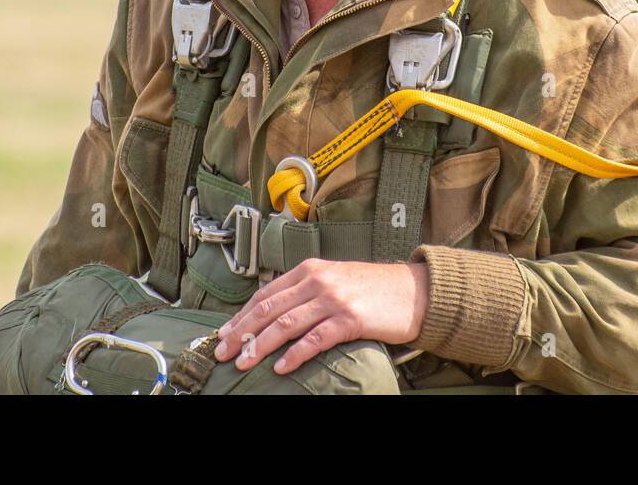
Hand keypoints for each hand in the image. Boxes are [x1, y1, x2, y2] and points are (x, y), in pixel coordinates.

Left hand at [212, 259, 428, 374]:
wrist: (414, 290)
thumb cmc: (374, 289)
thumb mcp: (335, 279)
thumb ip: (306, 291)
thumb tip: (274, 313)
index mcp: (310, 270)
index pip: (265, 294)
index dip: (241, 316)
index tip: (224, 334)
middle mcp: (318, 280)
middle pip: (269, 308)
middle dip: (242, 332)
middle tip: (223, 352)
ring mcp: (334, 299)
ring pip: (286, 323)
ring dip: (261, 345)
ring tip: (244, 363)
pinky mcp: (350, 319)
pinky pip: (315, 339)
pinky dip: (295, 355)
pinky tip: (282, 367)